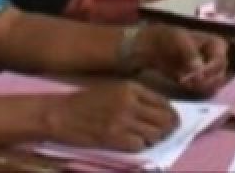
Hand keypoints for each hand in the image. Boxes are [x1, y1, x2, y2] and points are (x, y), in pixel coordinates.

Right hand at [42, 82, 177, 152]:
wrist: (61, 114)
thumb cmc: (87, 101)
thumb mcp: (115, 89)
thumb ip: (137, 97)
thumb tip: (161, 111)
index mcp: (131, 88)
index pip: (164, 103)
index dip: (172, 115)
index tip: (172, 121)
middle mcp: (130, 103)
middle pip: (164, 120)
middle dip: (168, 129)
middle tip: (165, 133)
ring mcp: (123, 121)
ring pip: (155, 134)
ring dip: (155, 139)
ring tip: (148, 138)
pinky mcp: (114, 138)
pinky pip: (139, 146)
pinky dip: (140, 146)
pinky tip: (133, 143)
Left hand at [132, 24, 228, 94]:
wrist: (153, 47)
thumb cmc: (169, 38)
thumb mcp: (180, 40)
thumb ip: (191, 55)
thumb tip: (200, 73)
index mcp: (217, 45)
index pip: (220, 62)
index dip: (210, 70)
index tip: (194, 75)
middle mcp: (217, 60)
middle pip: (219, 76)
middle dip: (204, 81)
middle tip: (186, 81)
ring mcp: (210, 73)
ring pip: (213, 86)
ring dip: (199, 87)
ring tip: (183, 81)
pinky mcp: (201, 83)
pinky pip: (204, 92)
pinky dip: (195, 90)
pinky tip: (183, 83)